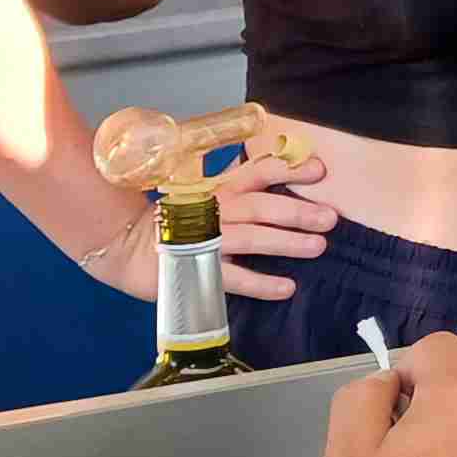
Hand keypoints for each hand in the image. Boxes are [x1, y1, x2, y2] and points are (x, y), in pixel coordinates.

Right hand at [81, 146, 335, 301]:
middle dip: (297, 211)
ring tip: (318, 247)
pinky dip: (261, 283)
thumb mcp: (204, 196)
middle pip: (259, 206)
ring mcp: (204, 241)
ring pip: (250, 238)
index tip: (319, 170)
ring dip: (286, 242)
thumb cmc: (175, 221)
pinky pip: (233, 278)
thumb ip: (238, 187)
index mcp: (217, 189)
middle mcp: (214, 210)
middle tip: (331, 218)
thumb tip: (282, 173)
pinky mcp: (194, 271)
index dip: (287, 168)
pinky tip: (287, 288)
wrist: (125, 247)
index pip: (255, 173)